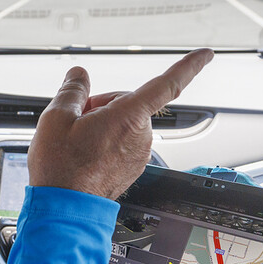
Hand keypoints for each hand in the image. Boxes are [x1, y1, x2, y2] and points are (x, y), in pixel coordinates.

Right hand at [28, 49, 213, 199]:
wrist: (64, 208)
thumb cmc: (62, 168)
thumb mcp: (56, 117)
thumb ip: (73, 90)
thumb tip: (78, 76)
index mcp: (129, 117)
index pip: (167, 84)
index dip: (189, 66)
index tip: (206, 56)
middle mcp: (141, 136)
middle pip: (129, 102)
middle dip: (104, 105)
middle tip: (77, 120)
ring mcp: (138, 154)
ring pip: (125, 122)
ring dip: (104, 123)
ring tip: (78, 141)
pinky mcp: (132, 168)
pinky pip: (123, 142)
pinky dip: (107, 141)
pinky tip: (85, 152)